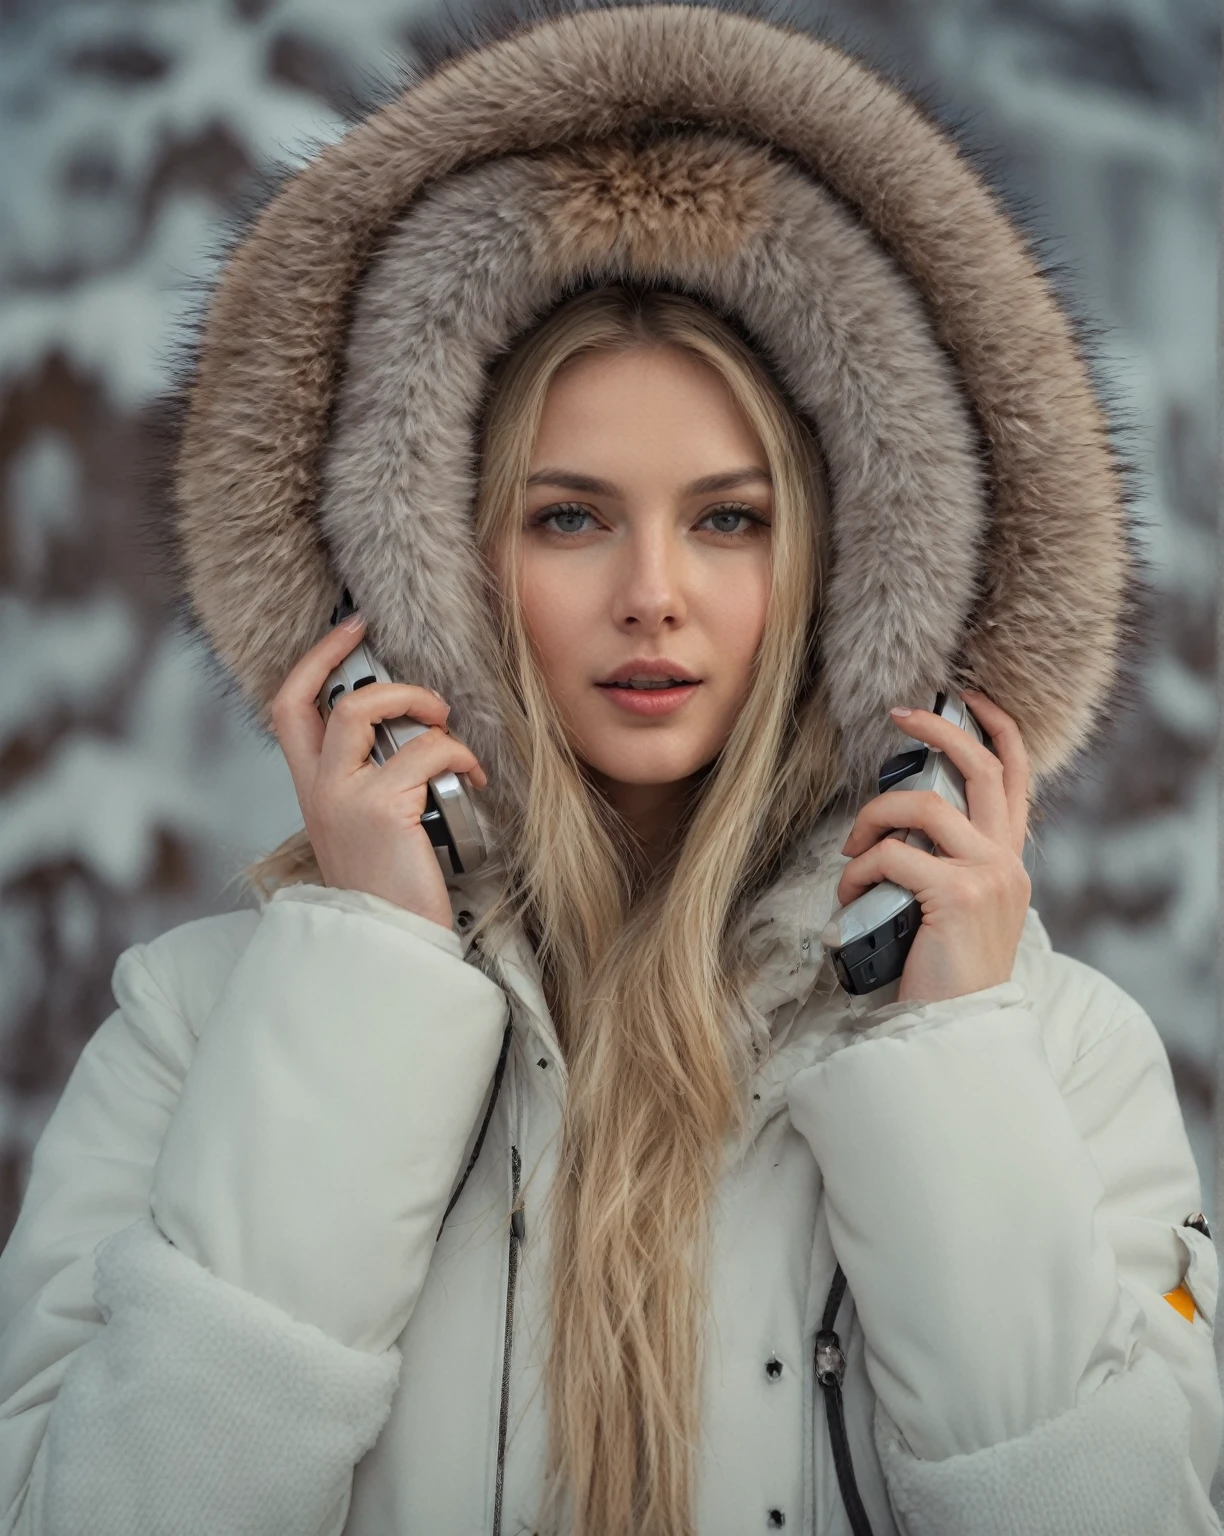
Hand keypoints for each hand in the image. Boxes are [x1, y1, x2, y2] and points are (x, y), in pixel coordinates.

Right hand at [270, 612, 487, 929]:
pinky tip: (475, 777)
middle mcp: (319, 790)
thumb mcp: (366, 831)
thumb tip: (413, 736)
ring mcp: (345, 796)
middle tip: (427, 695)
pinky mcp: (382, 807)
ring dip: (421, 706)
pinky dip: (458, 752)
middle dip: (383, 680)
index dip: (316, 661)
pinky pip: (425, 750)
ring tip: (450, 729)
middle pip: (329, 701)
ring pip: (368, 710)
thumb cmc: (391, 892)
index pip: (289, 709)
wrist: (390, 946)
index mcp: (312, 792)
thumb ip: (371, 784)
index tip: (350, 629)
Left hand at [836, 690, 1031, 1004]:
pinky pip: (893, 857)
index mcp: (1008, 860)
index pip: (1016, 777)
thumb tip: (892, 828)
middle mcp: (1006, 861)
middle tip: (899, 714)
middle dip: (939, 729)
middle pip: (981, 767)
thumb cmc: (941, 972)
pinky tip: (850, 895)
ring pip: (923, 808)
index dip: (995, 730)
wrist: (960, 1029)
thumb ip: (942, 864)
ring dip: (872, 820)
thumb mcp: (952, 908)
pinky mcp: (958, 896)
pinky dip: (859, 871)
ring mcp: (987, 876)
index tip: (963, 700)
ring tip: (850, 854)